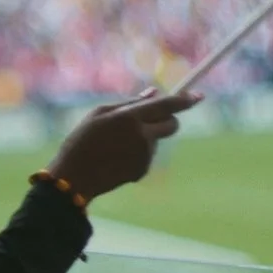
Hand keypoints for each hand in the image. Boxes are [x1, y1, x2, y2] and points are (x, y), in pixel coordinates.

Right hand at [46, 89, 203, 201]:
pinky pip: (147, 156)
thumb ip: (129, 103)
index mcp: (130, 117)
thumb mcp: (99, 115)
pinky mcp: (143, 170)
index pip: (167, 105)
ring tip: (116, 145)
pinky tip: (116, 159)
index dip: (185, 100)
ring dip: (145, 138)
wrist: (74, 179)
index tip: (198, 96)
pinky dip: (137, 154)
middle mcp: (142, 135)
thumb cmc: (81, 142)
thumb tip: (154, 94)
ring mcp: (144, 155)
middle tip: (151, 121)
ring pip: (156, 140)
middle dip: (169, 120)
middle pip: (172, 124)